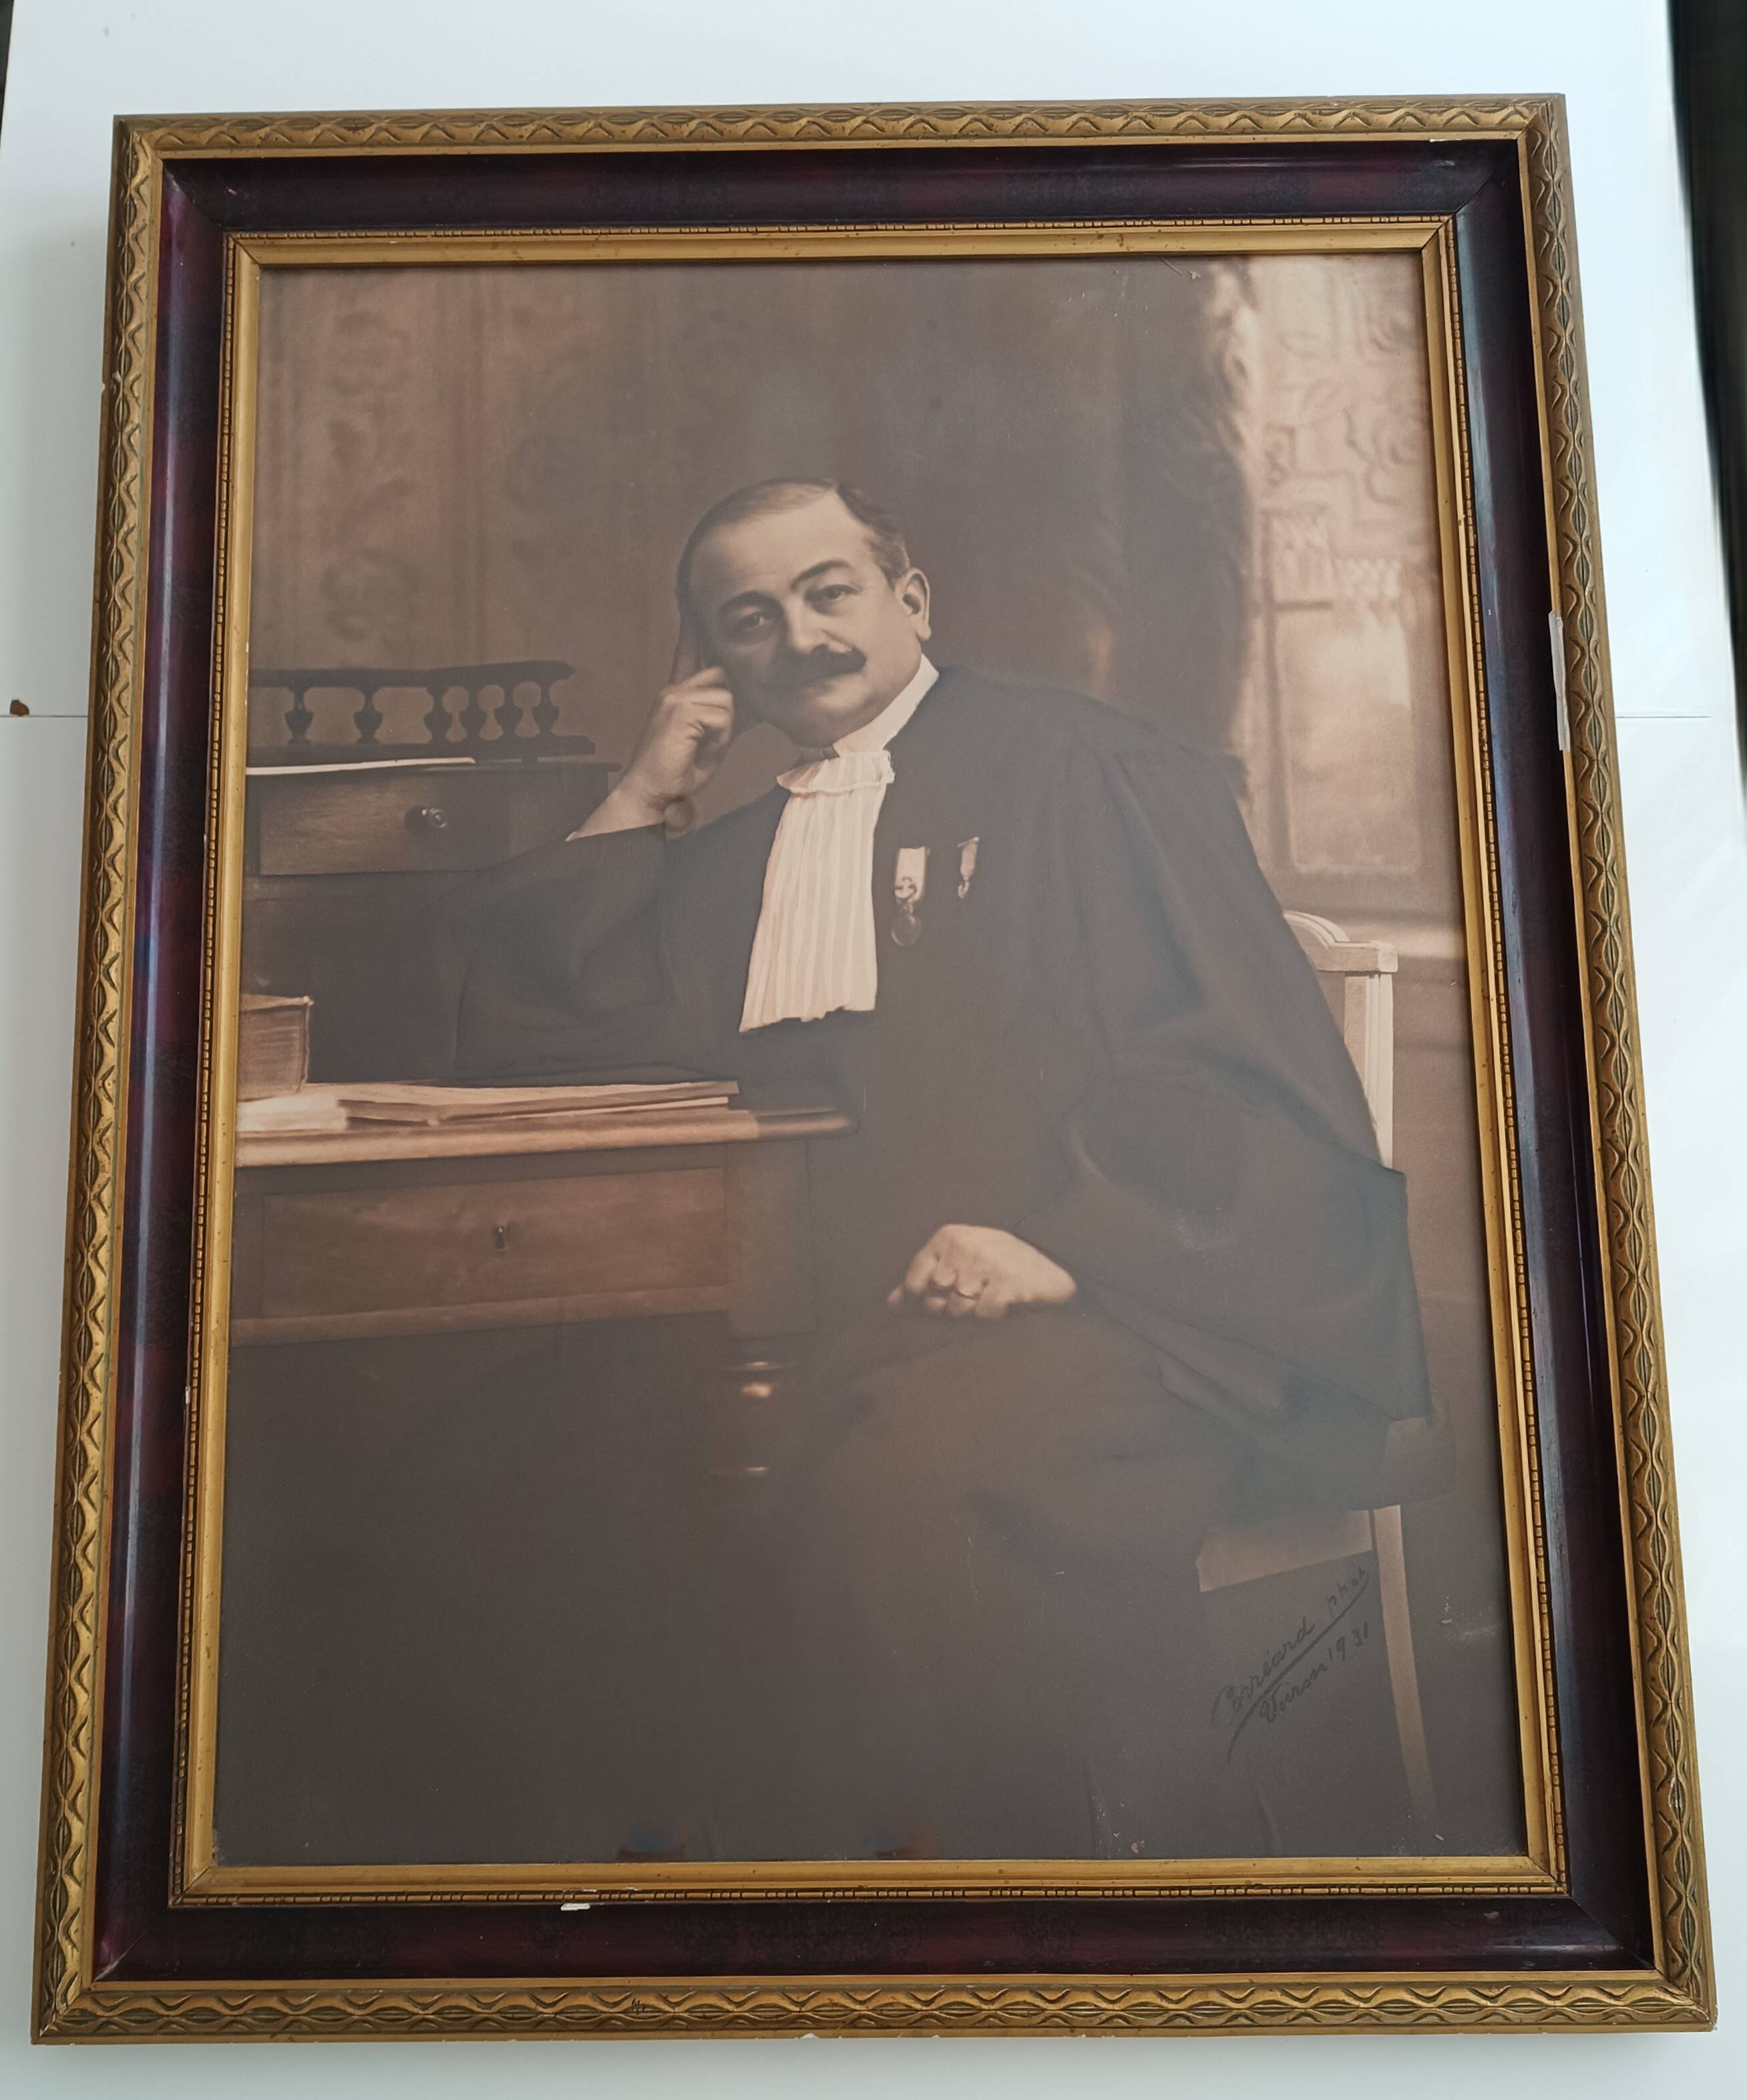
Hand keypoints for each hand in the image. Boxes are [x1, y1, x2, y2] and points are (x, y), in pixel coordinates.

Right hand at [576, 667, 736, 836]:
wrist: (647, 790)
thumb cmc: (673, 772)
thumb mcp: (698, 739)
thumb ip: (714, 720)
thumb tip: (744, 707)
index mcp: (674, 695)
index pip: (704, 666)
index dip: (722, 681)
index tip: (726, 701)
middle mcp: (673, 691)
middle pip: (722, 684)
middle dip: (726, 714)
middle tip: (715, 739)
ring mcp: (676, 699)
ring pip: (725, 699)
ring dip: (725, 727)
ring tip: (708, 746)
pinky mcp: (682, 713)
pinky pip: (722, 718)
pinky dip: (722, 738)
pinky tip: (707, 751)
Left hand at [886, 1225, 1076, 1321]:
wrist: (1050, 1271)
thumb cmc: (997, 1269)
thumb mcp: (959, 1266)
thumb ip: (923, 1284)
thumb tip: (890, 1305)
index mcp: (948, 1237)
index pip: (916, 1282)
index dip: (924, 1301)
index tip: (942, 1301)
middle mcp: (965, 1246)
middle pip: (935, 1299)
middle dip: (951, 1310)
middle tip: (975, 1299)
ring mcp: (987, 1263)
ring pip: (958, 1309)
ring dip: (974, 1314)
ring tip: (990, 1299)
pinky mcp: (1008, 1284)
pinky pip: (984, 1314)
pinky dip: (993, 1316)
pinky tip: (1005, 1304)